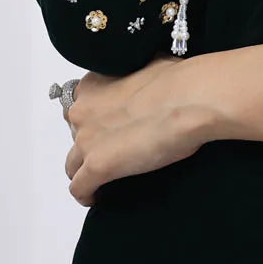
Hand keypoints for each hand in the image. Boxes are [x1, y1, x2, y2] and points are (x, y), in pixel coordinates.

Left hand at [62, 56, 216, 207]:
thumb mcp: (147, 67)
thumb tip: (145, 86)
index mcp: (92, 85)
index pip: (79, 109)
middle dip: (92, 144)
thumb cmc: (178, 81)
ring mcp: (87, 140)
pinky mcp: (97, 166)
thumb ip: (133, 80)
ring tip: (106, 178)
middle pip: (75, 136)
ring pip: (72, 164)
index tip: (108, 129)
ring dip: (86, 171)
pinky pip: (79, 188)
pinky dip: (87, 194)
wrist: (190, 99)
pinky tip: (98, 196)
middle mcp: (82, 111)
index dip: (94, 121)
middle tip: (116, 149)